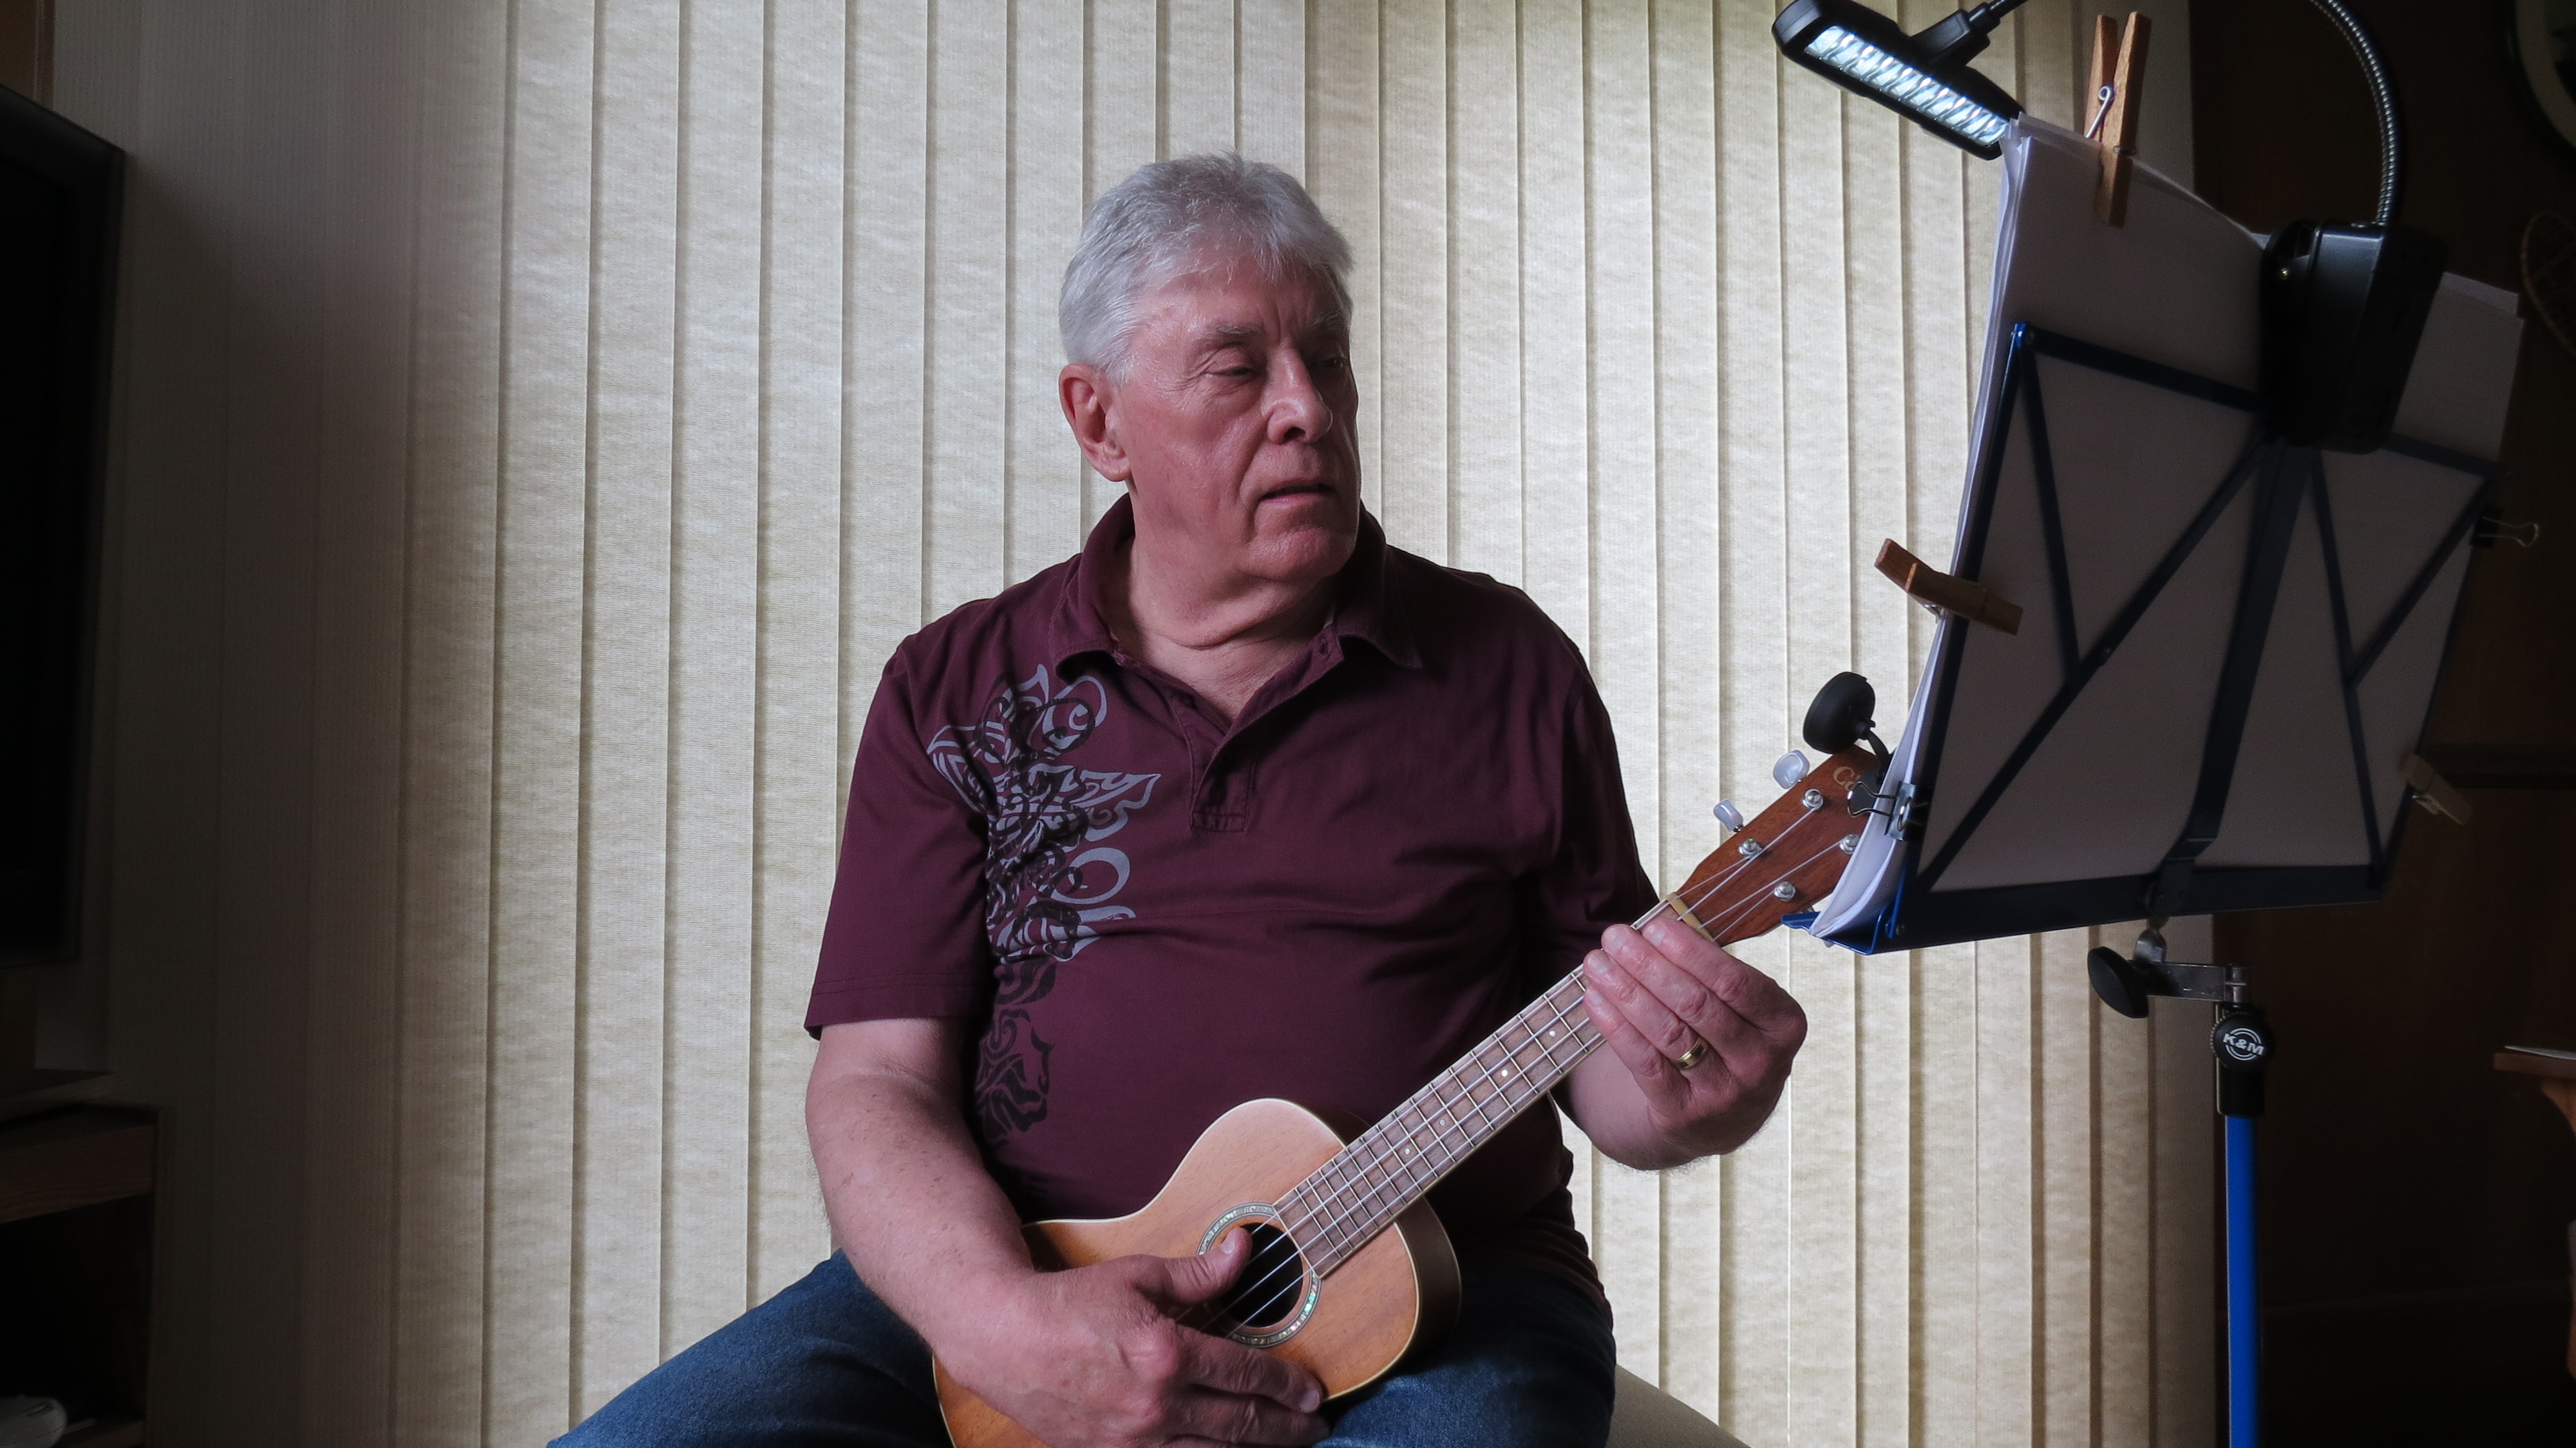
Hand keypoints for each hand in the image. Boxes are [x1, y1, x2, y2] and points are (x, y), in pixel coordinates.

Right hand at [938, 1229, 1328, 1446]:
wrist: (1000, 1338)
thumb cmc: (1067, 1301)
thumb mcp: (1137, 1274)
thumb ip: (1198, 1271)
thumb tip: (1245, 1248)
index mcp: (1166, 1354)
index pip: (1246, 1375)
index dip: (1287, 1385)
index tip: (1313, 1392)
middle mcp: (1155, 1404)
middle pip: (1240, 1425)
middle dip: (1285, 1429)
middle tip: (1315, 1429)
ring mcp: (1132, 1438)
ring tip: (1282, 1445)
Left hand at [1574, 917, 1807, 1166]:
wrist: (1720, 1121)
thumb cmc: (1726, 1042)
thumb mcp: (1740, 1009)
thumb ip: (1710, 972)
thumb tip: (1655, 929)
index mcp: (1783, 1024)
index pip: (1735, 981)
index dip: (1691, 952)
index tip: (1653, 926)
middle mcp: (1761, 1063)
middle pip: (1696, 1004)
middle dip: (1648, 965)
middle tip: (1614, 937)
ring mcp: (1725, 1094)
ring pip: (1668, 1032)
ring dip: (1626, 991)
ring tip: (1597, 962)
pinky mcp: (1685, 1114)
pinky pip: (1644, 1062)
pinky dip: (1616, 1026)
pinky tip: (1596, 999)